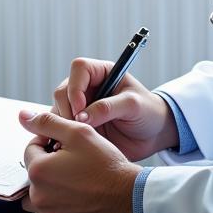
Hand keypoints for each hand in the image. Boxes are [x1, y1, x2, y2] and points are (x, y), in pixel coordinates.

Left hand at [19, 110, 139, 212]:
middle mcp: (39, 197)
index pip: (30, 149)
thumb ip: (47, 122)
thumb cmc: (105, 164)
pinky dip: (55, 210)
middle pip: (31, 175)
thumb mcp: (77, 132)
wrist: (127, 195)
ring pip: (35, 201)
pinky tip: (73, 199)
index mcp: (38, 171)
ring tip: (67, 182)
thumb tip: (23, 116)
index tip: (64, 144)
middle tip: (69, 162)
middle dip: (45, 166)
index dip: (47, 142)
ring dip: (45, 191)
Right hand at [51, 57, 178, 160]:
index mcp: (102, 73)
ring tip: (75, 138)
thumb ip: (108, 107)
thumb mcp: (133, 106)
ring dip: (63, 123)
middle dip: (67, 109)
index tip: (80, 108)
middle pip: (64, 89)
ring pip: (59, 109)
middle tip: (77, 127)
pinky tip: (71, 144)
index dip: (76, 86)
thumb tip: (82, 117)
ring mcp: (81, 106)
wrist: (153, 136)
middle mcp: (88, 87)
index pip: (80, 68)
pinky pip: (62, 126)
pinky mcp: (79, 124)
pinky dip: (63, 134)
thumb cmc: (148, 112)